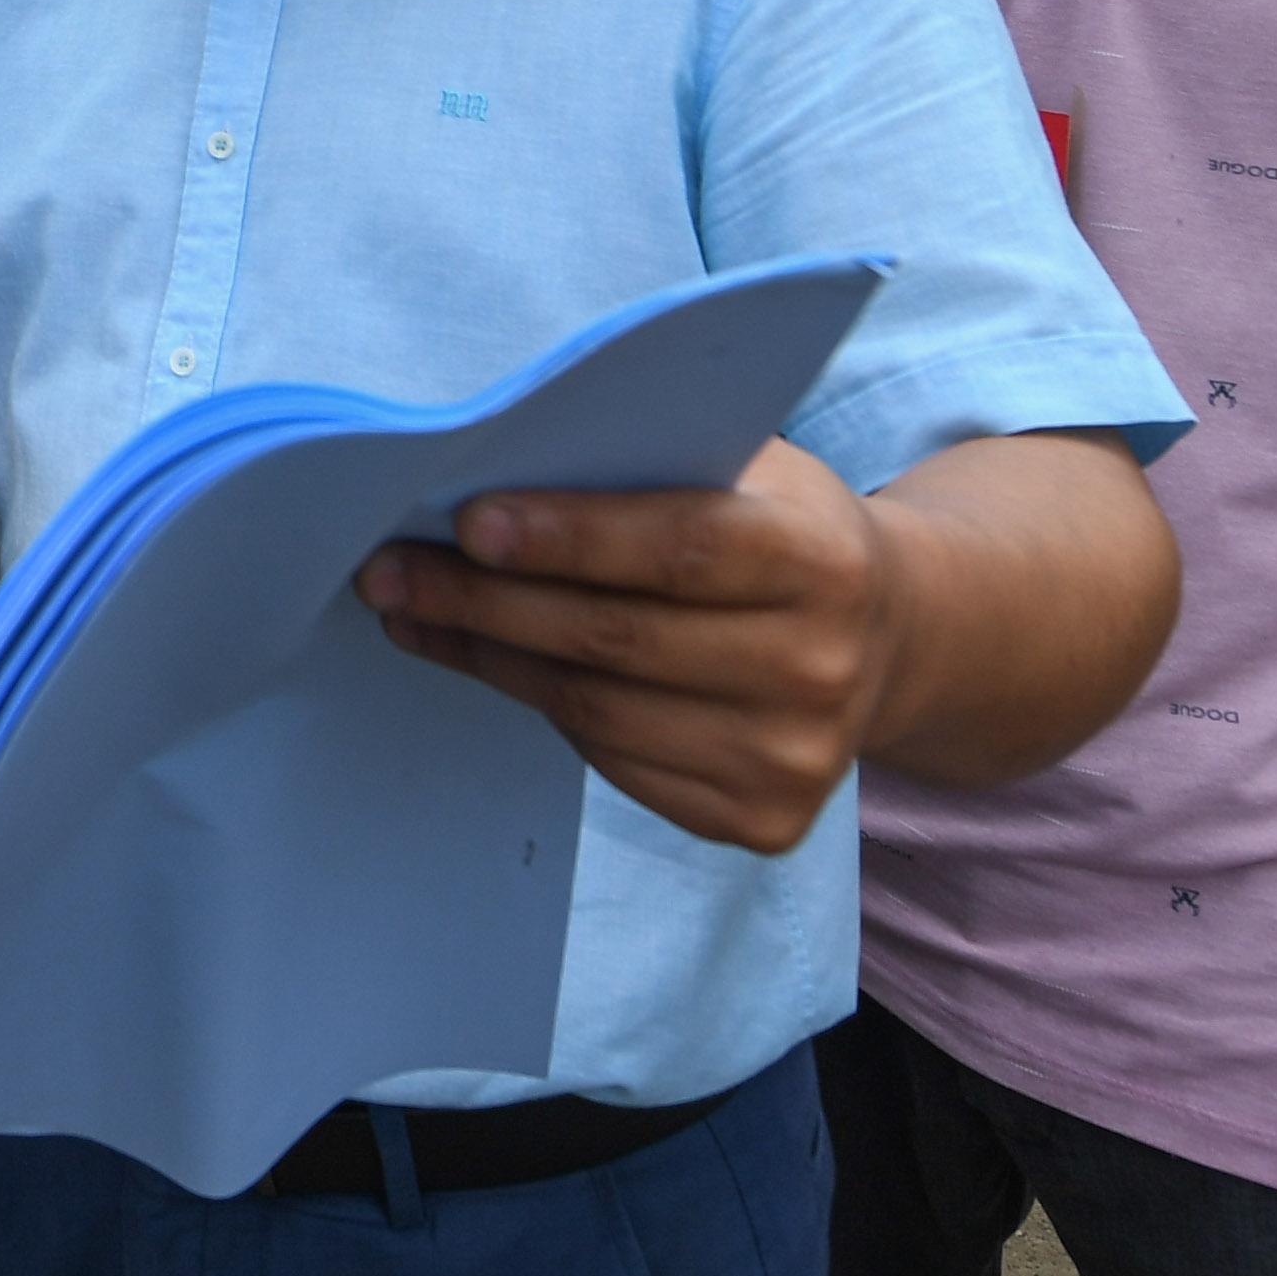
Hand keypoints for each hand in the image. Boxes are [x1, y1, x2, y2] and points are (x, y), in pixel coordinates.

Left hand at [353, 440, 891, 853]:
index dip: (571, 537)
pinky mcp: (759, 820)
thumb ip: (654, 459)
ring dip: (488, 657)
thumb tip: (497, 456)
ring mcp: (792, 758)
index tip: (468, 521)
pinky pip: (616, 765)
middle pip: (620, 640)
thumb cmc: (782, 527)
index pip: (682, 550)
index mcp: (824, 560)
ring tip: (411, 611)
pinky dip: (538, 709)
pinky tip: (483, 661)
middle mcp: (819, 668)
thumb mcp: (752, 467)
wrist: (889, 636)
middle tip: (387, 569)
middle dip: (487, 601)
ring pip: (598, 712)